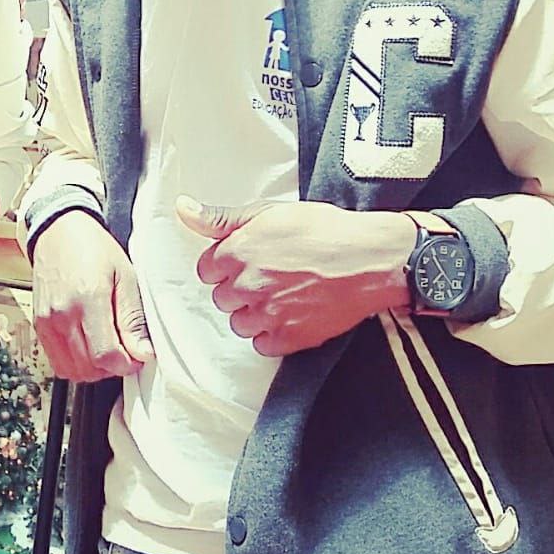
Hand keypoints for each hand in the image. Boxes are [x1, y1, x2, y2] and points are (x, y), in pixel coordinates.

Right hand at [32, 210, 153, 381]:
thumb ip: (133, 318)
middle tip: (126, 350)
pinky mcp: (38, 326)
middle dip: (113, 367)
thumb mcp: (126, 276)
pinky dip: (76, 363)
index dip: (127, 364)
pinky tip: (90, 345)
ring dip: (94, 369)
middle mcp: (62, 315)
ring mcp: (46, 323)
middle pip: (89, 368)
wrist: (59, 232)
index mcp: (88, 299)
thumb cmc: (94, 249)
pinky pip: (57, 362)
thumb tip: (143, 353)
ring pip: (72, 370)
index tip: (138, 355)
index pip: (105, 355)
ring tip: (108, 347)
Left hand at [176, 196, 416, 356]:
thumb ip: (222, 217)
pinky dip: (272, 333)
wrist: (371, 259)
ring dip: (254, 312)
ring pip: (239, 323)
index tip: (247, 260)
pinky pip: (262, 345)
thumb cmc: (325, 230)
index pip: (207, 270)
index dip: (227, 264)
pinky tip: (291, 314)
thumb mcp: (271, 212)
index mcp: (239, 252)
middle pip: (222, 298)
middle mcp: (249, 285)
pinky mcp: (290, 338)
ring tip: (282, 295)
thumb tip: (182, 209)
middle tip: (270, 275)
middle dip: (239, 288)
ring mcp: (269, 315)